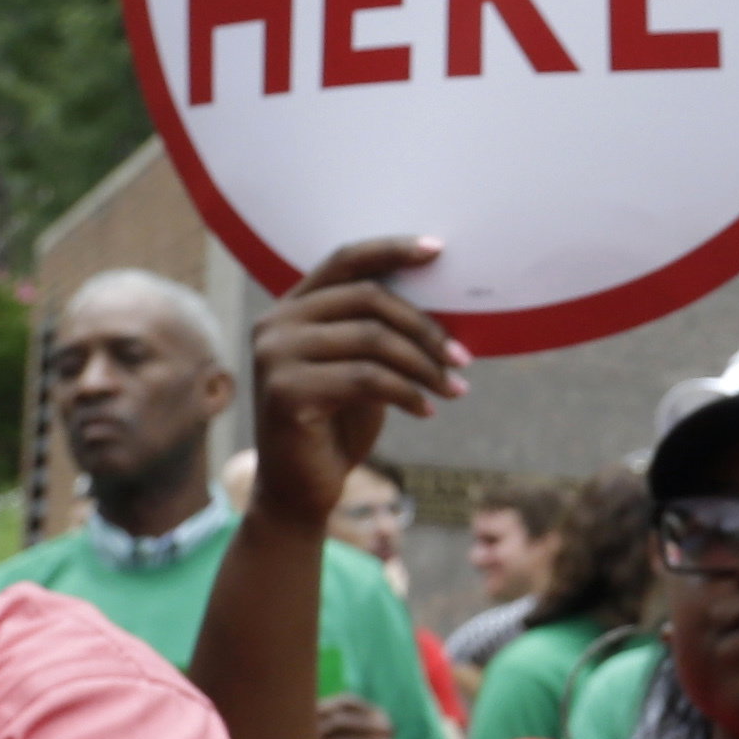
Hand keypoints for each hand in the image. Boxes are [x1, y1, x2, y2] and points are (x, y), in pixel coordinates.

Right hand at [245, 237, 464, 532]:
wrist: (301, 489)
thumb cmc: (338, 424)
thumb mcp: (362, 366)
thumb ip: (381, 330)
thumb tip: (445, 300)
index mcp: (293, 307)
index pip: (345, 260)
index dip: (392, 249)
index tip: (439, 251)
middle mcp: (276, 324)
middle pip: (369, 298)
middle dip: (425, 327)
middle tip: (463, 358)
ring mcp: (275, 356)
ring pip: (373, 339)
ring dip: (424, 365)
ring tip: (454, 388)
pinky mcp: (286, 392)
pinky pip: (368, 378)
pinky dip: (407, 393)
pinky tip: (427, 411)